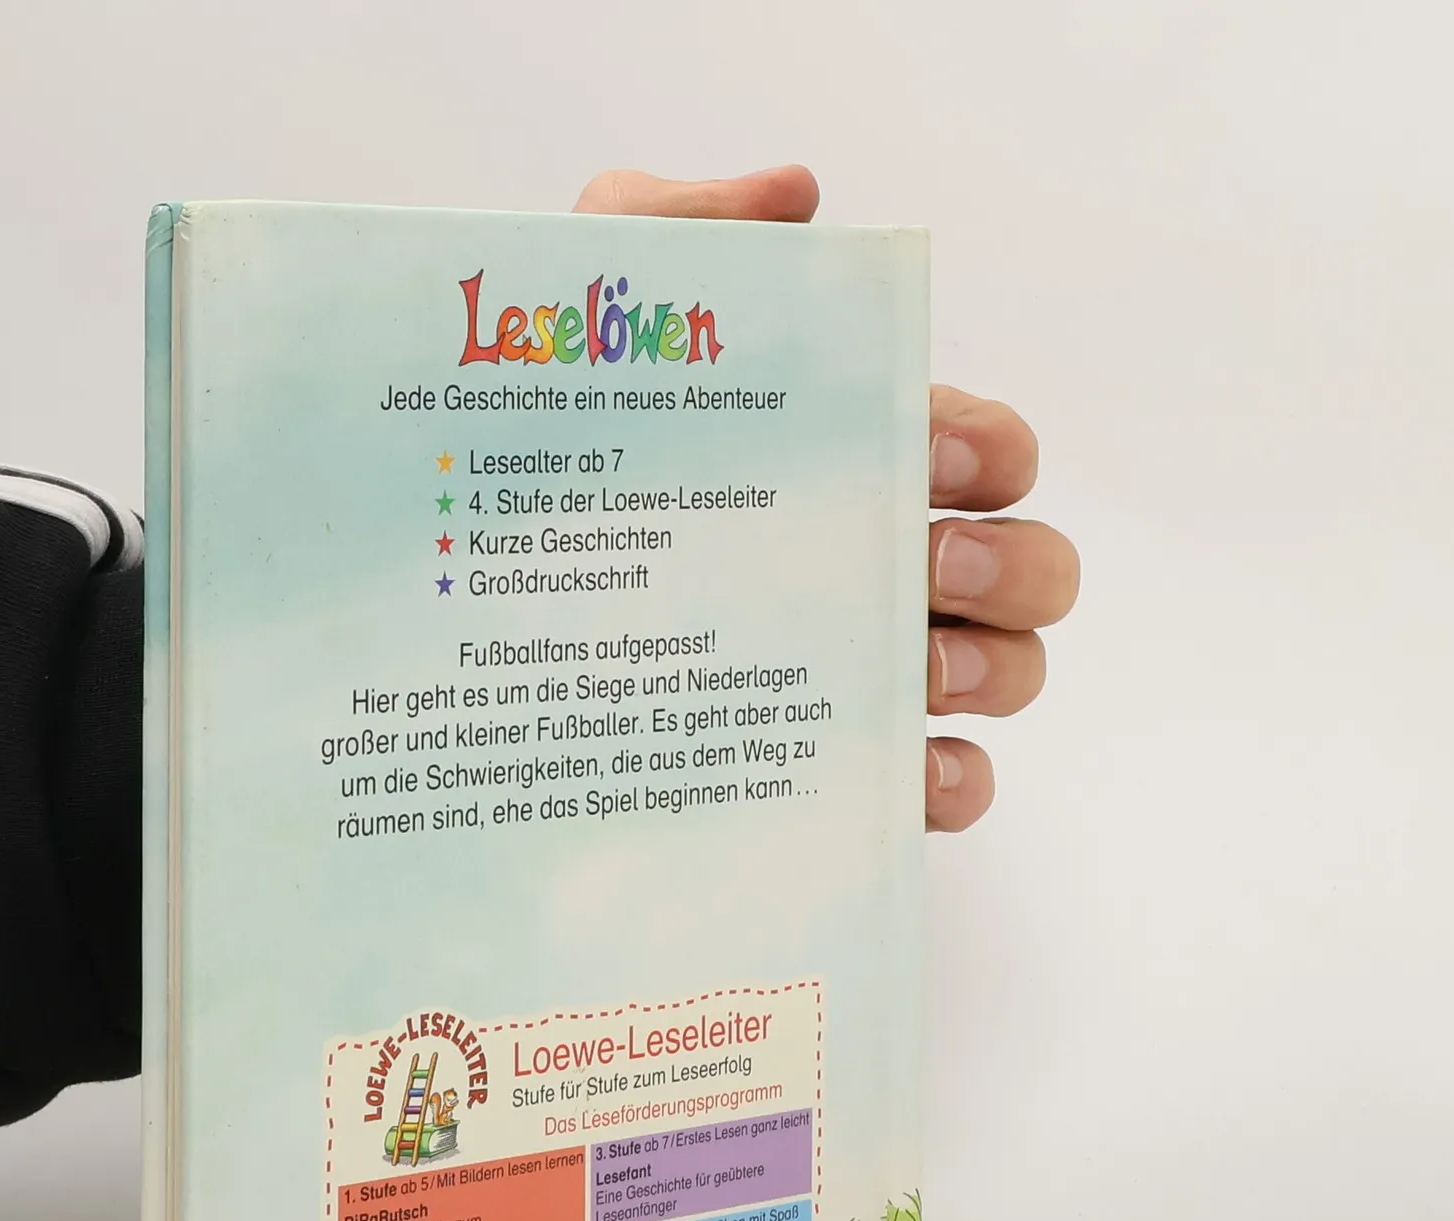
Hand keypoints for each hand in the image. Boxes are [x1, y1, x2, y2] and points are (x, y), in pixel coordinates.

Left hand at [573, 166, 1078, 831]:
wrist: (427, 621)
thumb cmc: (518, 472)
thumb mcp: (576, 334)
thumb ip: (671, 232)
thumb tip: (799, 197)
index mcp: (838, 470)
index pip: (976, 451)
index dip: (987, 449)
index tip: (930, 455)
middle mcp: (866, 573)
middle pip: (1025, 566)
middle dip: (1012, 560)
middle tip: (928, 564)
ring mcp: (857, 681)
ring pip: (1006, 673)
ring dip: (996, 667)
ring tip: (914, 665)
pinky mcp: (826, 778)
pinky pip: (941, 790)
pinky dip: (954, 782)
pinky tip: (909, 768)